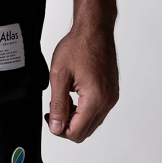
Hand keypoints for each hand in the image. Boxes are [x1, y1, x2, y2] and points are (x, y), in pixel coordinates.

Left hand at [45, 26, 118, 141]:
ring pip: (92, 123)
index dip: (59, 129)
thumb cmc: (78, 46)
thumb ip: (58, 104)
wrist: (94, 30)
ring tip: (63, 99)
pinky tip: (73, 96)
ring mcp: (112, 97)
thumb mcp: (59, 75)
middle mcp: (108, 101)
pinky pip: (98, 111)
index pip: (77, 132)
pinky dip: (84, 110)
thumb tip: (56, 127)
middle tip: (53, 109)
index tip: (49, 116)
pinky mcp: (112, 93)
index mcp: (95, 98)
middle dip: (67, 125)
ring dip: (76, 118)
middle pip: (85, 131)